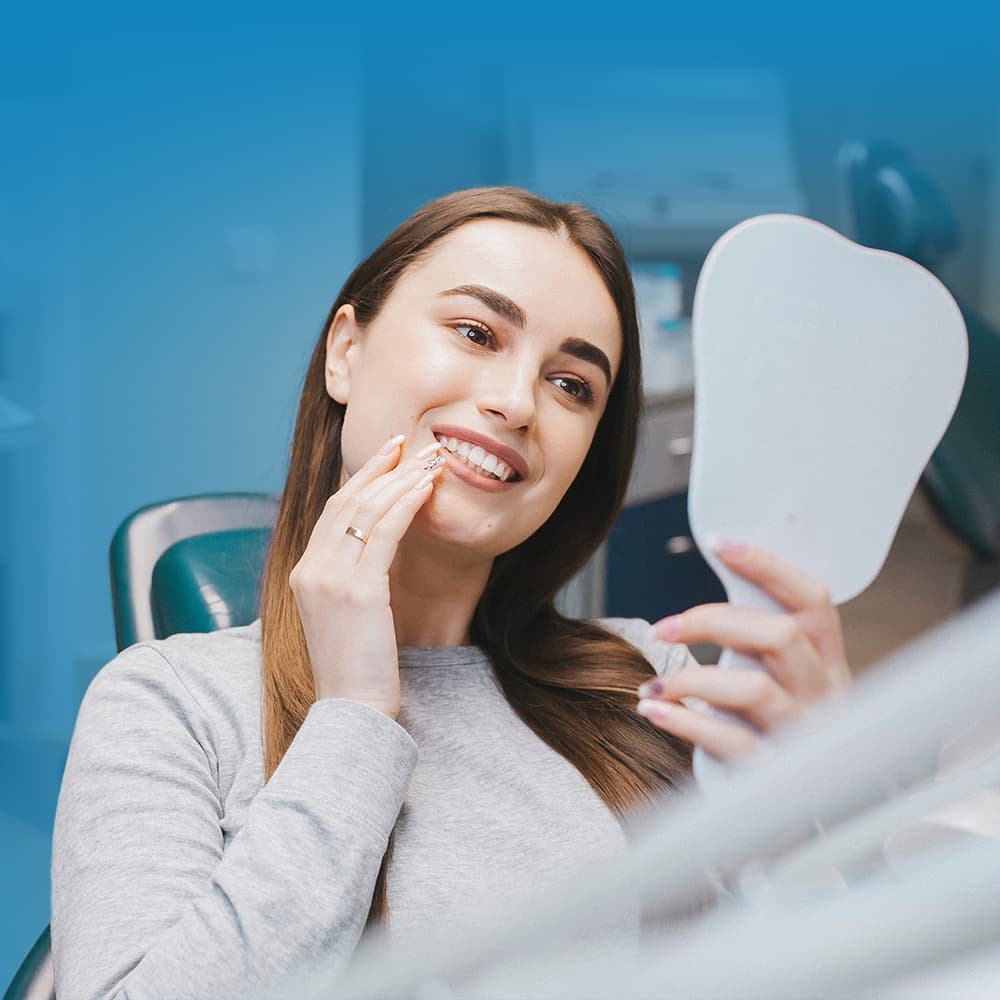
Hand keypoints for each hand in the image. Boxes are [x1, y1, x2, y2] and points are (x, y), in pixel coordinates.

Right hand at [288, 434, 444, 718]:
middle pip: (346, 502)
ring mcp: (329, 579)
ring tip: (428, 460)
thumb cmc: (357, 669)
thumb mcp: (343, 616)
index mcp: (304, 573)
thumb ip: (350, 580)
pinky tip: (426, 488)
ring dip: (400, 479)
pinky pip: (384, 533)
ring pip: (366, 511)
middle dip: (380, 467)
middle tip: (410, 443)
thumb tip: (375, 551)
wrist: (352, 710)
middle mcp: (310, 570)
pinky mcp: (358, 591)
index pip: (333, 512)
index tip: (386, 456)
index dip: (360, 478)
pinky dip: (406, 504)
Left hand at [636, 539, 851, 759]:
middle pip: (780, 634)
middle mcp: (826, 696)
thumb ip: (757, 643)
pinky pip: (729, 741)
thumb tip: (710, 594)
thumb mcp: (780, 683)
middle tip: (664, 627)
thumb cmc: (772, 735)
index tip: (721, 544)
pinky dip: (683, 721)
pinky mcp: (775, 776)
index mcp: (828, 664)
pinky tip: (654, 710)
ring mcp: (805, 738)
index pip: (812, 600)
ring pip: (753, 687)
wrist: (790, 819)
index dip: (768, 567)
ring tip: (653, 684)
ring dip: (690, 678)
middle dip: (713, 620)